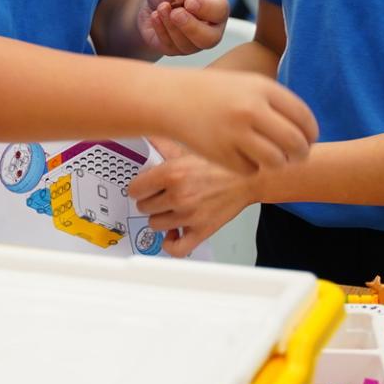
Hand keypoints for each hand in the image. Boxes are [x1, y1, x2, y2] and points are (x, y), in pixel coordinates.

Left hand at [129, 137, 259, 257]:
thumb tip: (148, 136)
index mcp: (172, 173)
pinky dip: (171, 243)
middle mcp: (179, 195)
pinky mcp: (202, 231)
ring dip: (161, 218)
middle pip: (143, 207)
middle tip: (160, 195)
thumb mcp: (189, 149)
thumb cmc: (222, 164)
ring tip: (170, 209)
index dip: (139, 187)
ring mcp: (190, 215)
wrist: (250, 177)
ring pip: (155, 225)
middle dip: (150, 200)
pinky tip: (173, 232)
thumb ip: (163, 145)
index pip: (134, 189)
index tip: (144, 187)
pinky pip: (176, 248)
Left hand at [137, 0, 230, 55]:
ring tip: (161, 7)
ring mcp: (194, 43)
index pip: (220, 11)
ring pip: (187, 44)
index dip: (205, 8)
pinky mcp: (175, 51)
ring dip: (170, 25)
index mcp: (216, 8)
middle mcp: (210, 29)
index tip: (188, 2)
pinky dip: (160, 30)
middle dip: (191, 27)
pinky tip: (155, 16)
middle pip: (209, 39)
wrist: (150, 4)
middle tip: (175, 13)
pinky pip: (170, 47)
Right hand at [159, 68, 315, 175]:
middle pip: (295, 142)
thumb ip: (275, 103)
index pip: (304, 117)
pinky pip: (250, 169)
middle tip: (296, 156)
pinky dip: (251, 167)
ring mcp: (236, 132)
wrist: (170, 98)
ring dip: (278, 163)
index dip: (311, 133)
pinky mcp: (221, 153)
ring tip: (272, 158)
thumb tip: (305, 131)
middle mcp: (251, 109)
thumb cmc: (212, 92)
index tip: (308, 139)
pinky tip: (243, 157)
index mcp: (262, 88)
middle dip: (301, 154)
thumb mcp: (247, 84)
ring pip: (276, 160)